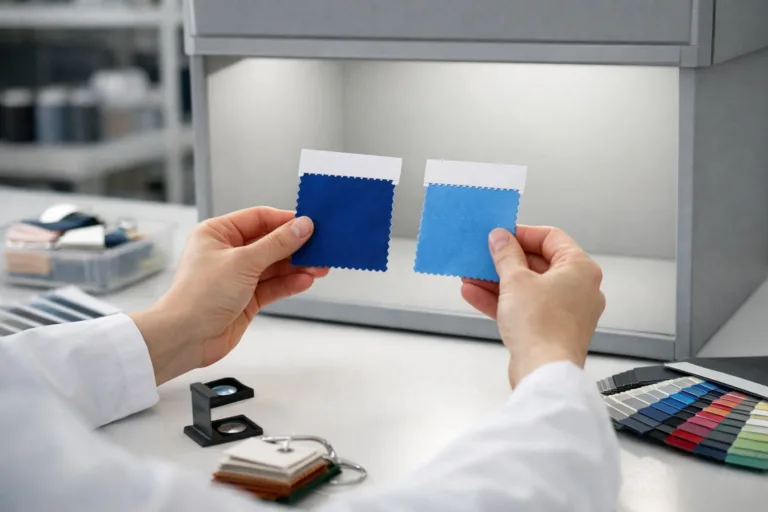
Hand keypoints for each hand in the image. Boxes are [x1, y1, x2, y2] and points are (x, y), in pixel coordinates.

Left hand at [130, 207, 327, 383]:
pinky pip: (272, 286)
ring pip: (274, 266)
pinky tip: (305, 281)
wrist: (185, 337)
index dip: (285, 221)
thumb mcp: (244, 262)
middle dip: (295, 246)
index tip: (310, 223)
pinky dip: (289, 284)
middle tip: (321, 247)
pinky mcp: (245, 298)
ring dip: (296, 267)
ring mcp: (237, 276)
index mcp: (217, 233)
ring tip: (319, 267)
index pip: (258, 218)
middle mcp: (227, 252)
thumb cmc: (199, 296)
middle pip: (269, 242)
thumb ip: (277, 244)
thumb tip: (302, 226)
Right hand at [461, 226, 604, 386]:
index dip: (522, 234)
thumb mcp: (515, 280)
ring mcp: (565, 311)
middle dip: (504, 260)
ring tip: (471, 275)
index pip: (551, 238)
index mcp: (580, 269)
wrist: (544, 373)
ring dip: (497, 281)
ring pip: (528, 287)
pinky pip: (525, 307)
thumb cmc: (542, 327)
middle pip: (537, 263)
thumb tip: (500, 238)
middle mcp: (579, 288)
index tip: (500, 235)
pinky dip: (502, 300)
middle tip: (483, 254)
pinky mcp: (550, 330)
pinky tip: (474, 294)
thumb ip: (506, 255)